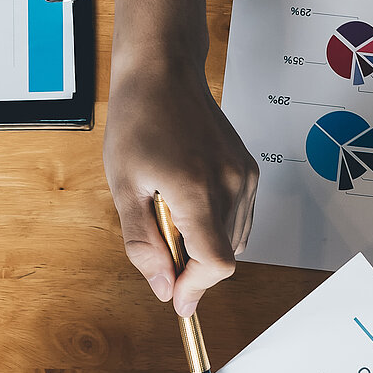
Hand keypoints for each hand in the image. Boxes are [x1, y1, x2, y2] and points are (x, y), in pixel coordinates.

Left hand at [105, 59, 257, 315]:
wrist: (164, 72)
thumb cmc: (138, 121)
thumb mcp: (124, 187)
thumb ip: (143, 244)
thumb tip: (163, 289)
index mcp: (196, 190)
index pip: (215, 264)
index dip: (195, 288)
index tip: (177, 299)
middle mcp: (230, 184)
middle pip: (225, 257)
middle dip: (192, 266)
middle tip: (160, 239)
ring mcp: (244, 176)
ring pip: (234, 241)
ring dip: (204, 245)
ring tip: (171, 211)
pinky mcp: (249, 170)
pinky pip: (239, 219)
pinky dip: (217, 226)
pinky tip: (189, 202)